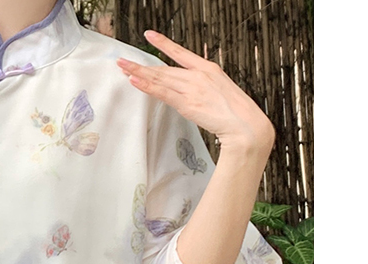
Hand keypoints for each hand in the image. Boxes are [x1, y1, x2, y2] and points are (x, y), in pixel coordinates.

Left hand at [116, 30, 274, 155]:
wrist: (244, 124)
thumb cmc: (236, 113)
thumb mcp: (220, 93)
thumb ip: (204, 89)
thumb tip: (192, 93)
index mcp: (208, 68)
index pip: (180, 53)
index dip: (163, 44)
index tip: (150, 36)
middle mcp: (198, 75)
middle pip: (164, 69)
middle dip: (141, 65)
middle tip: (123, 61)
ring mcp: (191, 88)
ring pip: (160, 78)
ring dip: (139, 73)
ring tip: (123, 68)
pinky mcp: (186, 103)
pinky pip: (162, 93)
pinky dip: (147, 86)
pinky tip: (135, 80)